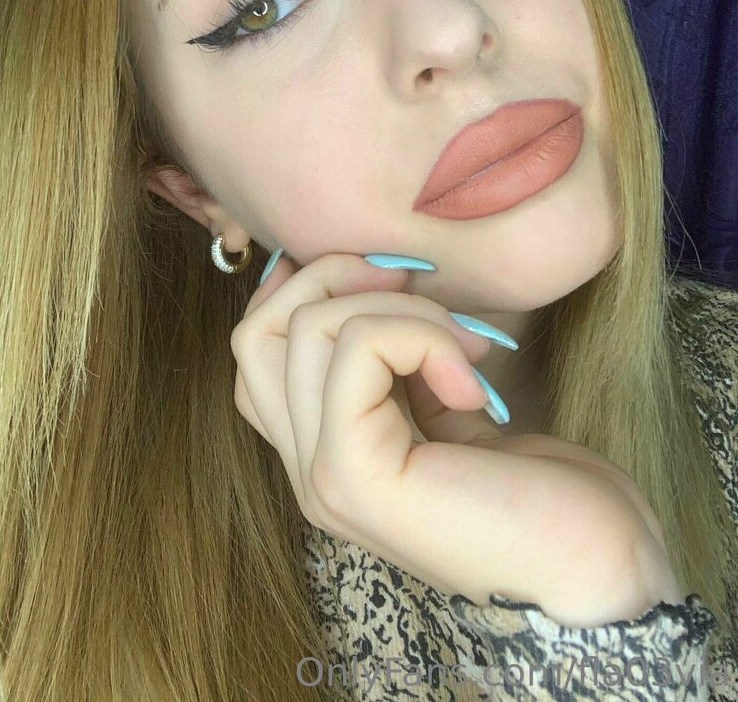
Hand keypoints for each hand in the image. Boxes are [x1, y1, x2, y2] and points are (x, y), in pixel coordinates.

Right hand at [231, 252, 682, 627]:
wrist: (593, 573)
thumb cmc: (535, 491)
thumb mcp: (447, 406)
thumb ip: (397, 363)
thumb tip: (379, 279)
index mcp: (323, 453)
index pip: (256, 348)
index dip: (305, 289)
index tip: (387, 278)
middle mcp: (305, 471)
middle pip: (256, 331)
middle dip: (336, 277)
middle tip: (415, 288)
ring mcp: (321, 478)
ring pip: (306, 327)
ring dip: (401, 309)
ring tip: (466, 347)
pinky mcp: (354, 475)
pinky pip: (358, 348)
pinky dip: (421, 334)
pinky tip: (471, 383)